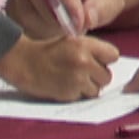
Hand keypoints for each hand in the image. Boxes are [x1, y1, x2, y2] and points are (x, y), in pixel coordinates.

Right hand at [0, 34, 119, 101]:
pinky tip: (64, 85)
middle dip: (97, 76)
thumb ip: (92, 49)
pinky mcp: (69, 93)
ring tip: (72, 79)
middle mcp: (83, 61)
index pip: (113, 56)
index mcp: (84, 45)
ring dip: (88, 87)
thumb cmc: (49, 51)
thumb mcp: (71, 41)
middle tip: (82, 72)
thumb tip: (111, 62)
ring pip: (97, 90)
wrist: (24, 63)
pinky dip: (76, 94)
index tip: (97, 60)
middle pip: (107, 76)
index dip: (106, 59)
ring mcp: (77, 79)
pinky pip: (83, 97)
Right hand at [8, 0, 126, 39]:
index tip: (78, 24)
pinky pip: (15, 11)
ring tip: (61, 30)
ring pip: (24, 2)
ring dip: (42, 22)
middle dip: (54, 15)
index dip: (67, 1)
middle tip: (70, 31)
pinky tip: (46, 30)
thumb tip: (86, 18)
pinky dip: (29, 25)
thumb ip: (102, 7)